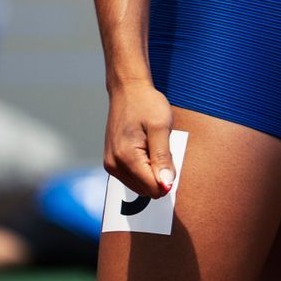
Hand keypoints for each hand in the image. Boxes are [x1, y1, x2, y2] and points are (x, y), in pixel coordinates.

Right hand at [104, 80, 175, 197]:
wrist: (128, 90)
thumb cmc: (146, 104)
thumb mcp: (161, 128)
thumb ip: (163, 158)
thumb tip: (166, 186)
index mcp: (126, 158)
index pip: (154, 188)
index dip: (168, 177)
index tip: (169, 154)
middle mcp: (114, 165)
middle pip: (147, 190)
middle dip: (159, 174)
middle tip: (160, 147)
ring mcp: (111, 165)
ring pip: (140, 186)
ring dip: (152, 171)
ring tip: (152, 146)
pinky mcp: (111, 162)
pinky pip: (133, 178)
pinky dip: (144, 168)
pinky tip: (146, 148)